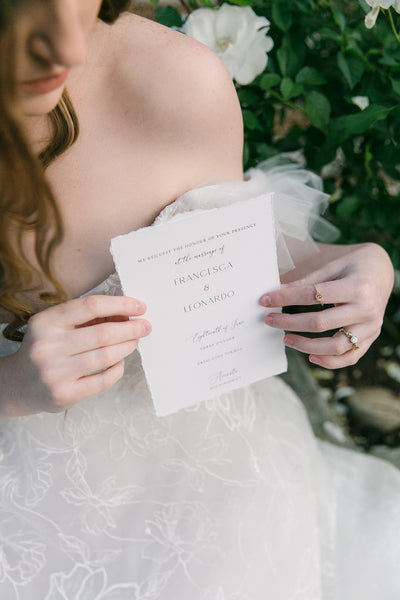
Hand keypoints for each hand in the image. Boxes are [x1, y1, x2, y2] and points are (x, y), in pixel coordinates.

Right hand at [13, 295, 150, 413]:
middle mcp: (47, 347)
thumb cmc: (46, 348)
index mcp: (45, 322)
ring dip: (127, 347)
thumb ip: (87, 318)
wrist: (18, 385)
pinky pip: (102, 380)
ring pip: (105, 356)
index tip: (139, 307)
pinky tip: (120, 361)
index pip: (90, 306)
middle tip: (145, 326)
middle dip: (130, 328)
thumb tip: (126, 313)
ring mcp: (54, 373)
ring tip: (135, 341)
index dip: (120, 304)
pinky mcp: (64, 395)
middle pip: (102, 333)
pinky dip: (117, 369)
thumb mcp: (56, 326)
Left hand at [260, 243, 393, 368]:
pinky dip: (330, 362)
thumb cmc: (353, 266)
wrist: (382, 272)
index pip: (313, 296)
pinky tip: (311, 357)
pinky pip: (350, 357)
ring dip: (306, 346)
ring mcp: (371, 327)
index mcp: (357, 287)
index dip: (286, 298)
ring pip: (336, 346)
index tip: (265, 300)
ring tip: (285, 339)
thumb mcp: (332, 267)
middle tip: (269, 320)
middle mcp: (367, 309)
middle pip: (321, 323)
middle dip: (290, 322)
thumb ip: (307, 282)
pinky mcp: (371, 338)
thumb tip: (276, 294)